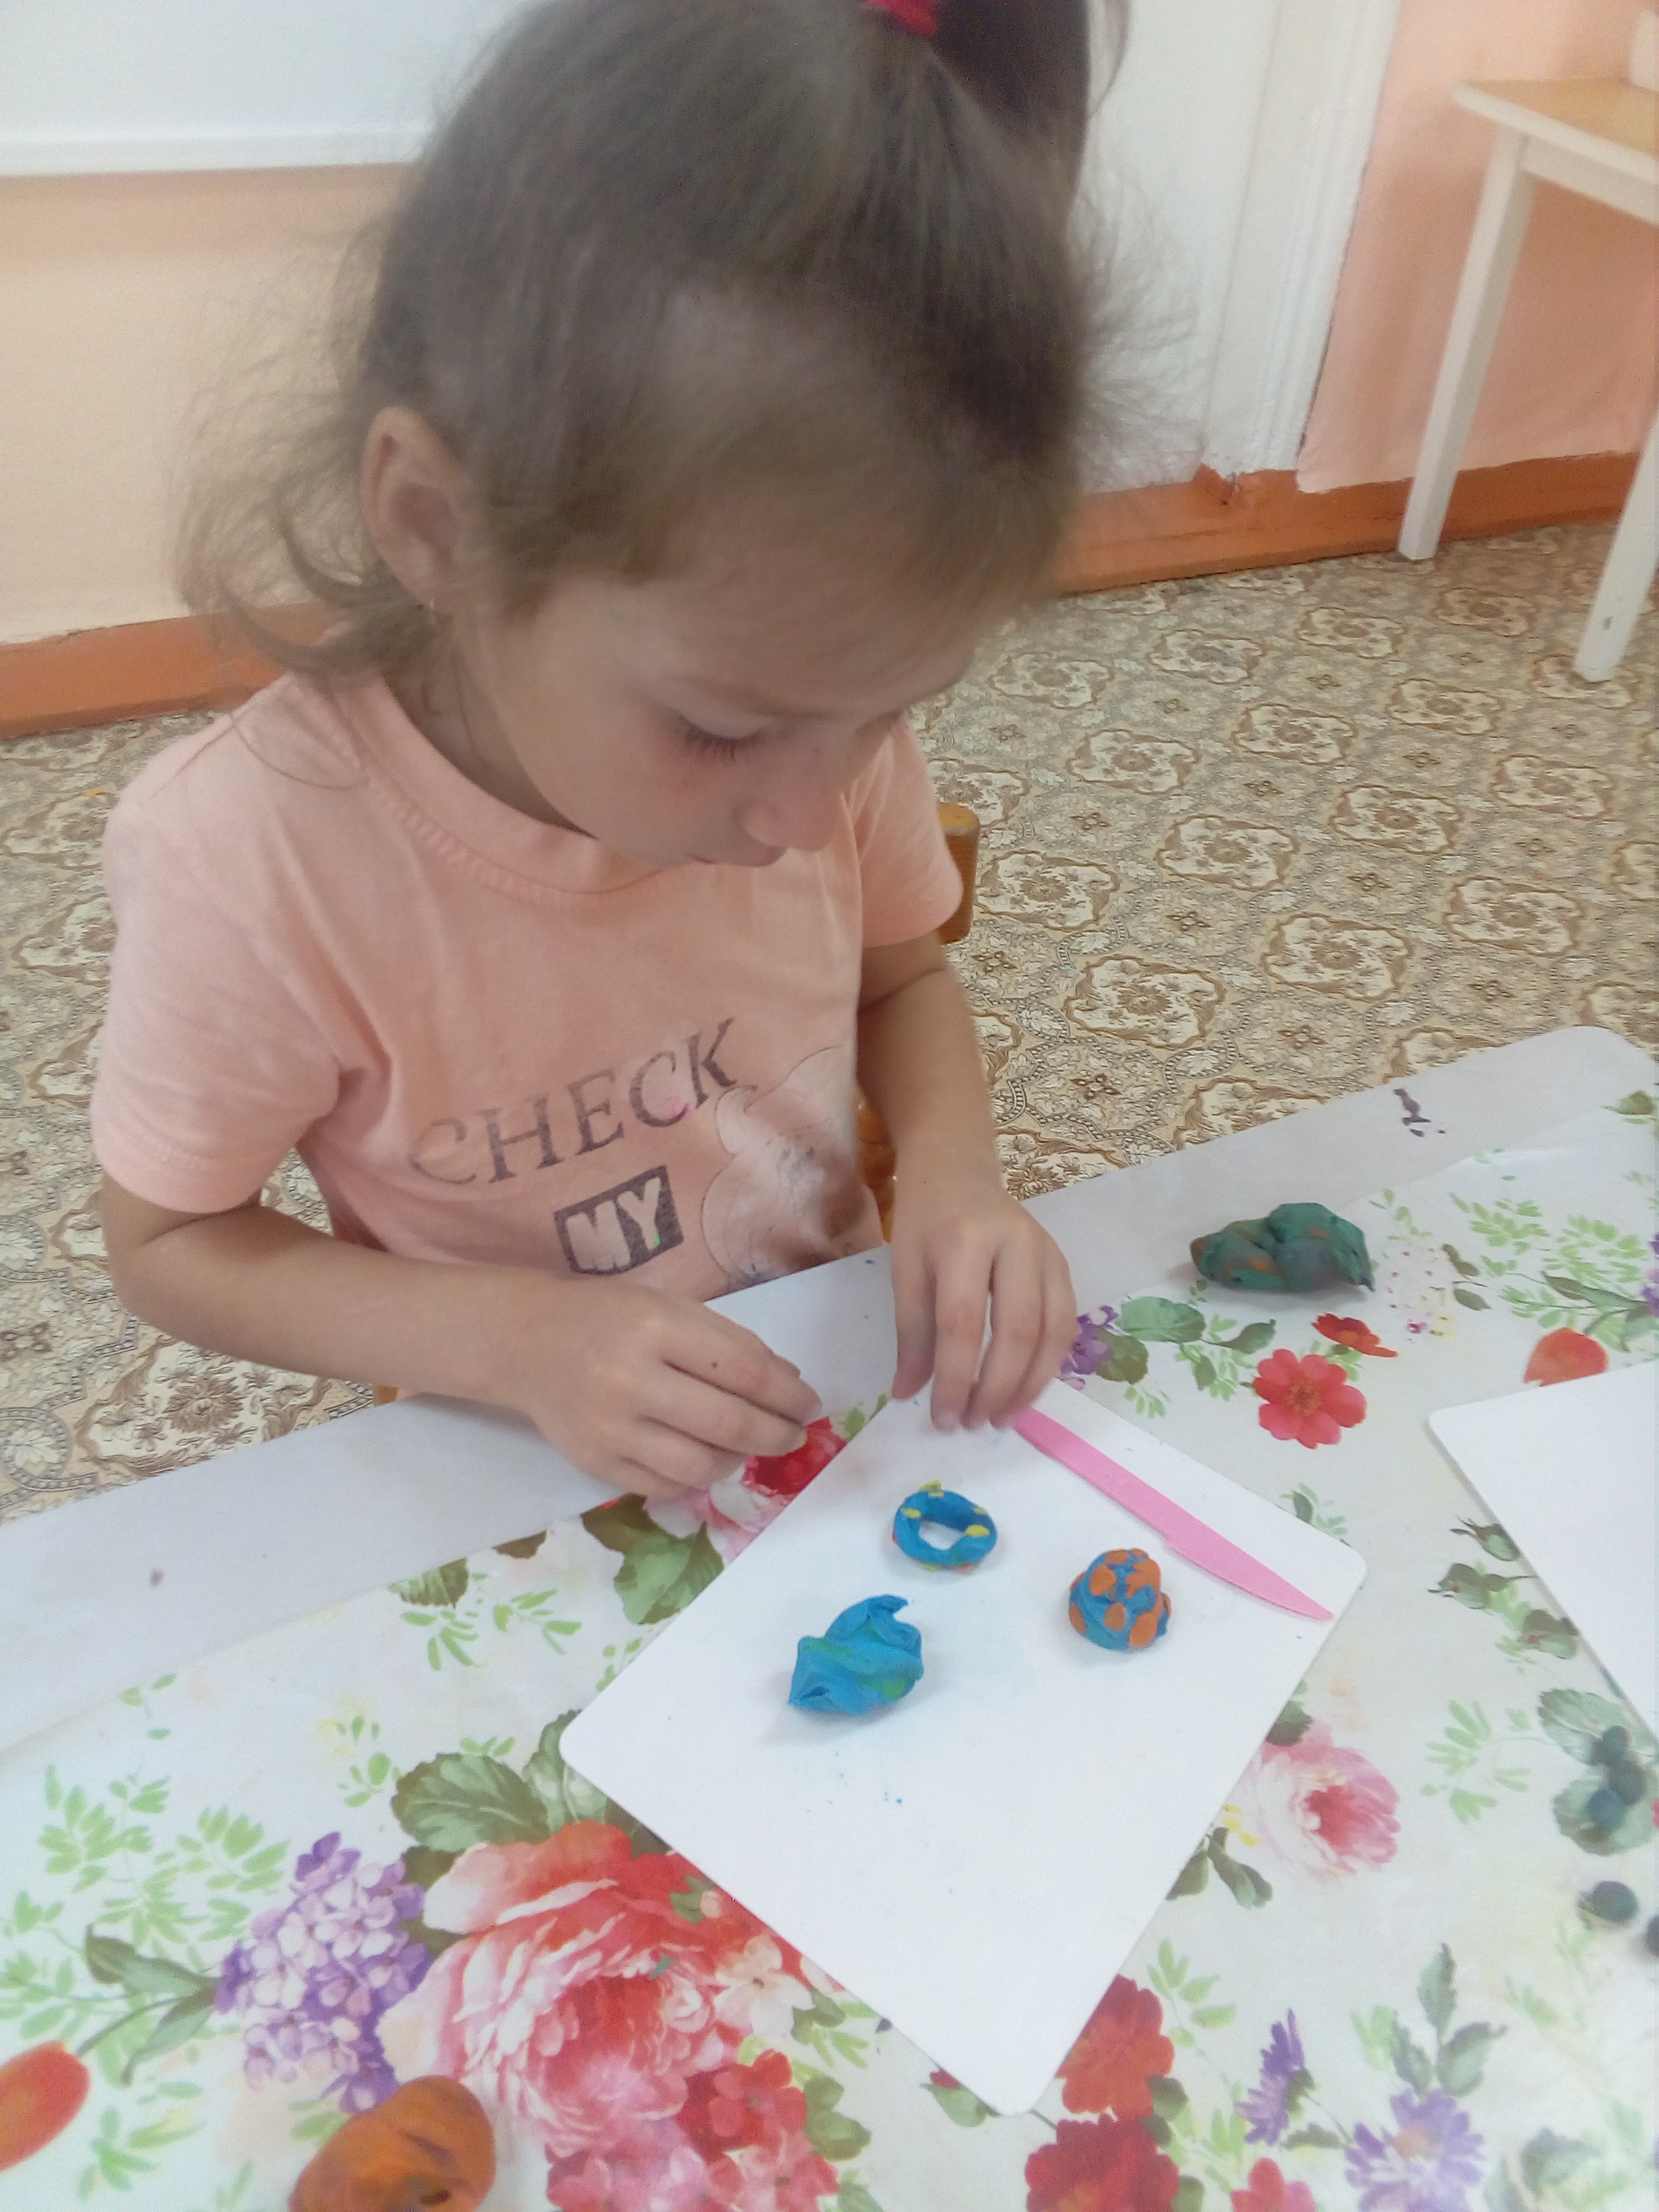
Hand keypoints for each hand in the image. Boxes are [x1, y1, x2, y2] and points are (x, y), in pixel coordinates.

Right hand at [492, 1275, 821, 1497]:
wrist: (525, 1342)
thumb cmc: (609, 1317)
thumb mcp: (670, 1308)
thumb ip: (730, 1342)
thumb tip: (790, 1383)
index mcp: (655, 1327)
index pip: (744, 1370)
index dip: (788, 1395)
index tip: (810, 1405)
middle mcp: (631, 1380)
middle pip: (729, 1424)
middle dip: (776, 1434)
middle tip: (794, 1434)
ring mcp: (609, 1428)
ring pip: (699, 1467)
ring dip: (737, 1460)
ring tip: (745, 1447)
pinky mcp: (593, 1463)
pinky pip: (662, 1487)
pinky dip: (694, 1479)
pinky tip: (701, 1458)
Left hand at [888, 1161, 1076, 1431]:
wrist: (959, 1170)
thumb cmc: (925, 1221)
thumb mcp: (905, 1269)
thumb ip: (911, 1334)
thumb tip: (909, 1395)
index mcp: (964, 1241)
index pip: (963, 1323)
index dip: (955, 1377)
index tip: (943, 1418)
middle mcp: (1015, 1244)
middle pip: (1017, 1331)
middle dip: (997, 1388)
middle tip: (974, 1423)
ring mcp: (1047, 1253)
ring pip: (1052, 1332)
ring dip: (1029, 1385)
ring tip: (1001, 1418)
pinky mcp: (1063, 1264)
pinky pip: (1066, 1324)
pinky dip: (1048, 1364)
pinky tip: (1024, 1389)